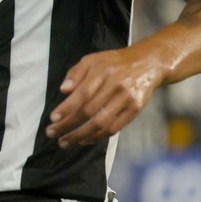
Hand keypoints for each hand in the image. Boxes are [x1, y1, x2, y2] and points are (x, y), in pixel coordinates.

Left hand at [45, 46, 167, 146]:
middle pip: (89, 111)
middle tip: (53, 134)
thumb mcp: (92, 60)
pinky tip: (84, 140)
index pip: (82, 94)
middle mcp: (116, 86)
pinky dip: (98, 137)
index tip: (53, 119)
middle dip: (68, 125)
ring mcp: (127, 99)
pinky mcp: (135, 110)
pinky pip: (115, 128)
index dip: (67, 108)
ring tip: (65, 142)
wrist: (148, 63)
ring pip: (101, 123)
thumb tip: (64, 90)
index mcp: (102, 72)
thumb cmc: (114, 62)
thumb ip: (75, 73)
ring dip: (81, 135)